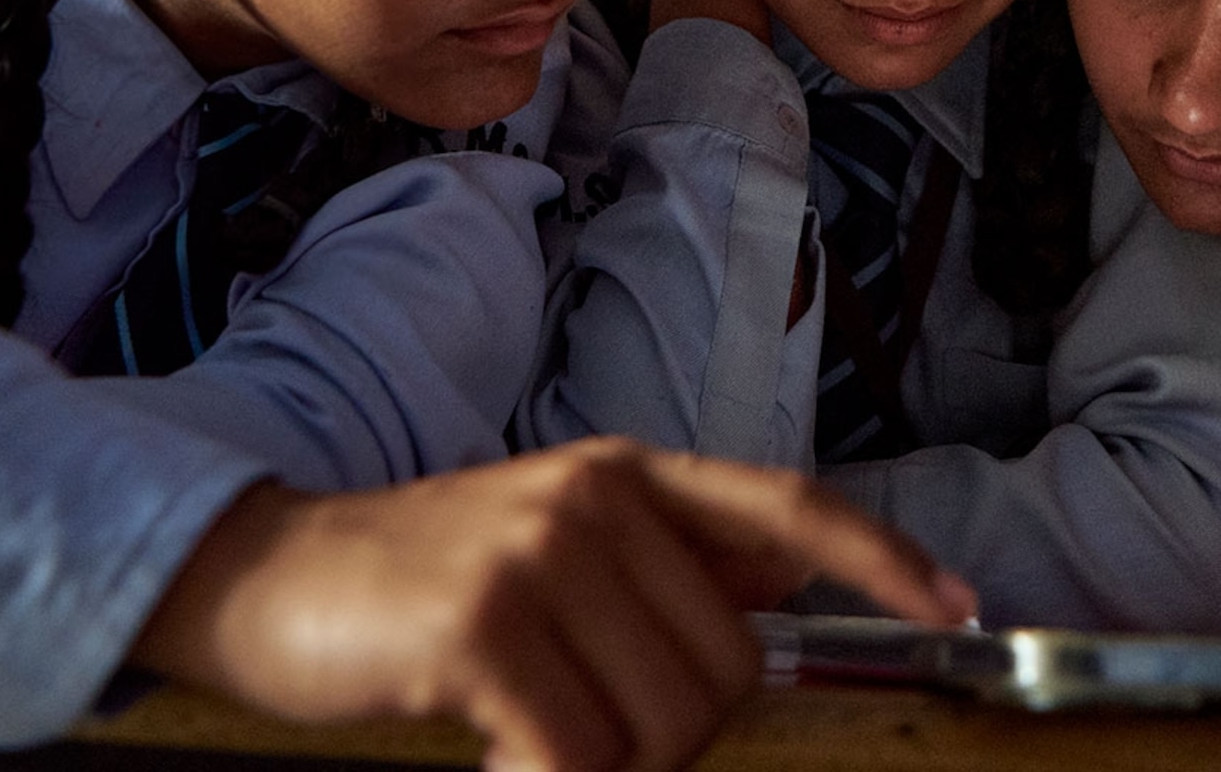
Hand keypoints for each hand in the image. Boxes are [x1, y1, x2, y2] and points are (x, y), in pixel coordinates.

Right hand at [134, 439, 975, 771]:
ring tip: (529, 735)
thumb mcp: (552, 540)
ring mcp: (539, 554)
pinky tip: (498, 760)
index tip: (952, 605)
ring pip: (657, 726)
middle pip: (723, 669)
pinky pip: (576, 756)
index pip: (786, 507)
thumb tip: (779, 581)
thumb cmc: (418, 582)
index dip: (879, 556)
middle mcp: (594, 499)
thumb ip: (664, 558)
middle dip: (671, 735)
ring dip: (602, 766)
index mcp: (625, 476)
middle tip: (581, 729)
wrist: (269, 577)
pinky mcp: (484, 623)